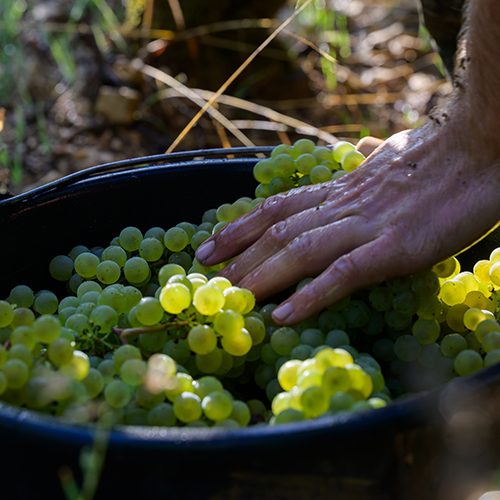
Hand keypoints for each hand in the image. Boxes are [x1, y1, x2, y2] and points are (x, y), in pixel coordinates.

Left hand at [196, 113, 499, 324]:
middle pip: (278, 231)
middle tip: (205, 278)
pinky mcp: (395, 248)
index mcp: (342, 190)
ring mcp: (367, 227)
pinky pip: (344, 274)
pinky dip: (311, 295)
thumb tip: (359, 149)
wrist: (482, 145)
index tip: (211, 244)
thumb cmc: (442, 154)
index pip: (279, 206)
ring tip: (230, 298)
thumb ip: (371, 157)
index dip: (241, 226)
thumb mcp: (396, 153)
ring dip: (261, 276)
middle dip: (239, 256)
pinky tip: (284, 315)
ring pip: (300, 251)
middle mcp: (344, 206)